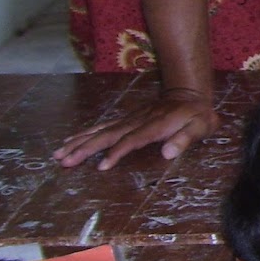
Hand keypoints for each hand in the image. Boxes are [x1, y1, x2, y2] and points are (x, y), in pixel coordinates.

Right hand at [54, 89, 218, 169]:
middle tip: (65, 161)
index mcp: (155, 125)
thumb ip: (186, 138)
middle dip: (86, 149)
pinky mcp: (125, 120)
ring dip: (79, 142)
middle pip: (109, 135)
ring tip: (59, 154)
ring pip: (101, 131)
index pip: (132, 140)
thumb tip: (168, 153)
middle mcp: (137, 121)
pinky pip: (102, 128)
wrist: (190, 94)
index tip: (101, 166)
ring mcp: (129, 119)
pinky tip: (70, 142)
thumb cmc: (197, 116)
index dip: (117, 152)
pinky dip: (84, 135)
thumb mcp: (201, 126)